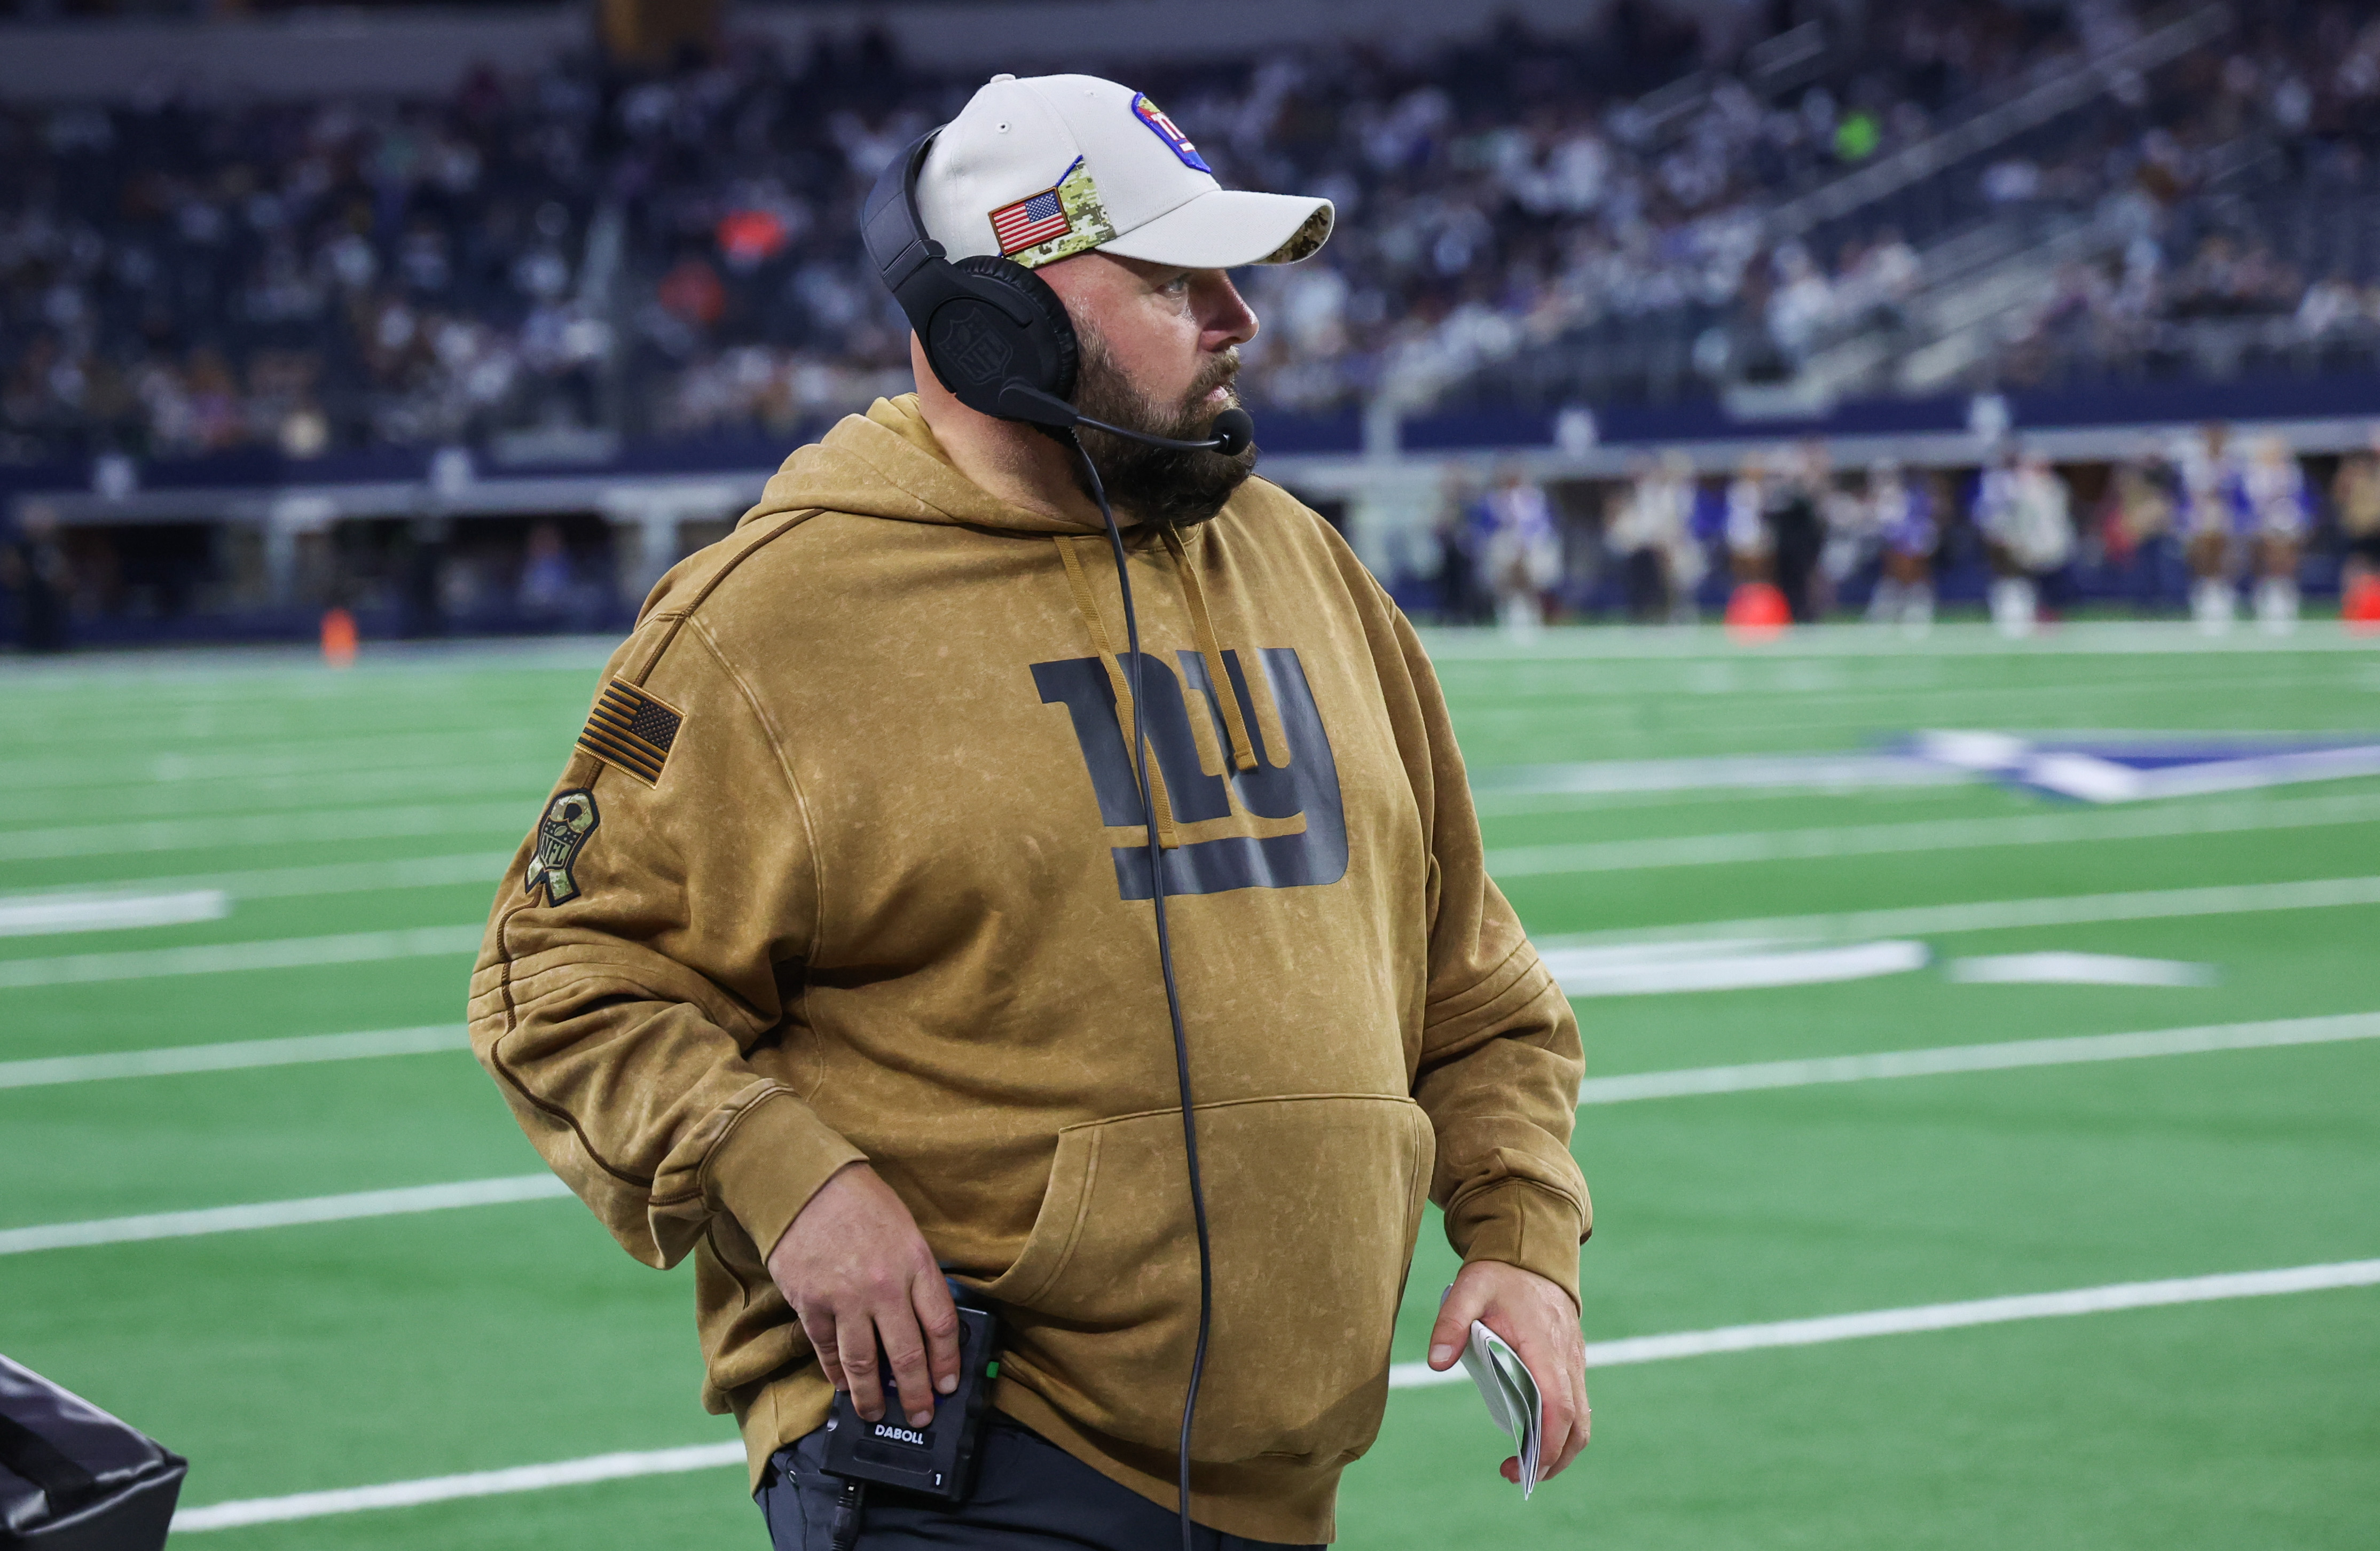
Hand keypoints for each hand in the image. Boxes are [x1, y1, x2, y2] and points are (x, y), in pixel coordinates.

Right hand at [765, 1161, 959, 1428]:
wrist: (803, 1183)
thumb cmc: (860, 1201)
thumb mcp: (905, 1230)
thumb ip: (916, 1275)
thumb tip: (925, 1322)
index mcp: (915, 1263)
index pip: (942, 1326)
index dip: (948, 1362)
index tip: (948, 1385)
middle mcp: (884, 1286)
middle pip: (907, 1354)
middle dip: (916, 1393)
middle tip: (920, 1414)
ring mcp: (845, 1298)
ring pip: (864, 1363)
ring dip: (872, 1396)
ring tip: (877, 1413)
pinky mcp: (810, 1304)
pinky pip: (827, 1350)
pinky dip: (835, 1373)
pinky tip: (842, 1385)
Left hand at [1427, 1259, 1589, 1485]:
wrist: (1531, 1252)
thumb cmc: (1499, 1274)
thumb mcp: (1468, 1289)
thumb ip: (1450, 1323)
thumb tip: (1436, 1363)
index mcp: (1545, 1346)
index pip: (1557, 1405)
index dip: (1547, 1442)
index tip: (1524, 1466)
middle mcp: (1568, 1358)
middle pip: (1577, 1423)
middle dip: (1554, 1459)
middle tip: (1517, 1476)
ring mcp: (1574, 1362)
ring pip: (1582, 1418)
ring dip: (1561, 1449)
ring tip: (1526, 1466)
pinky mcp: (1572, 1363)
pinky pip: (1577, 1405)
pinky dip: (1562, 1429)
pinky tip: (1533, 1437)